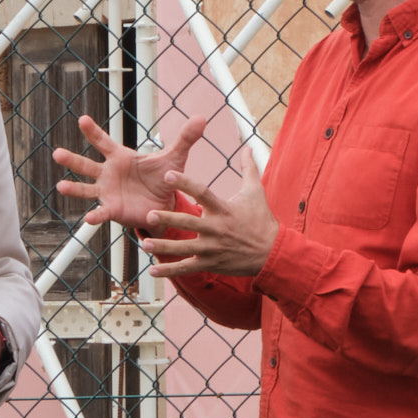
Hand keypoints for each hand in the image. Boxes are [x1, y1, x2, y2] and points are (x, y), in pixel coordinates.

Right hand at [54, 110, 209, 237]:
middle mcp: (109, 173)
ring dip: (74, 188)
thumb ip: (185, 139)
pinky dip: (95, 215)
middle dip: (72, 159)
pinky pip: (102, 212)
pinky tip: (88, 218)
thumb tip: (202, 118)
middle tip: (57, 153)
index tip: (82, 119)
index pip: (104, 142)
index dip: (93, 131)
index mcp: (121, 157)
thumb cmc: (163, 178)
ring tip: (61, 186)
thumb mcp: (175, 158)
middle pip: (87, 165)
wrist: (165, 205)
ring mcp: (108, 192)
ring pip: (86, 189)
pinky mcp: (113, 209)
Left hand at [144, 158, 279, 279]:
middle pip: (188, 223)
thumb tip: (247, 146)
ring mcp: (212, 249)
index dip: (185, 183)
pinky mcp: (210, 264)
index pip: (202, 193)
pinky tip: (152, 271)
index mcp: (223, 209)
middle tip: (150, 214)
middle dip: (169, 219)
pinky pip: (187, 268)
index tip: (167, 175)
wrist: (272, 253)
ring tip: (145, 243)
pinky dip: (169, 271)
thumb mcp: (256, 192)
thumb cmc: (262, 220)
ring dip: (163, 246)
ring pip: (184, 248)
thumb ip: (248, 168)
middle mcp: (215, 229)